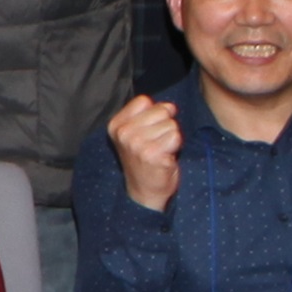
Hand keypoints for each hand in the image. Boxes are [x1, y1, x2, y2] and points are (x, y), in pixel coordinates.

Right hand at [107, 94, 184, 213]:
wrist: (144, 191)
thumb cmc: (143, 160)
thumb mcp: (135, 133)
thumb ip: (149, 114)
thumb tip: (170, 106)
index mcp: (116, 125)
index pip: (144, 101)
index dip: (153, 113)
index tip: (149, 130)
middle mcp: (124, 133)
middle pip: (161, 111)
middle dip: (165, 126)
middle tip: (156, 143)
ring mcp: (137, 143)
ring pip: (171, 124)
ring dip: (171, 138)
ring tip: (161, 151)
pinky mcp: (153, 154)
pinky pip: (176, 137)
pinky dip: (176, 147)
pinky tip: (166, 157)